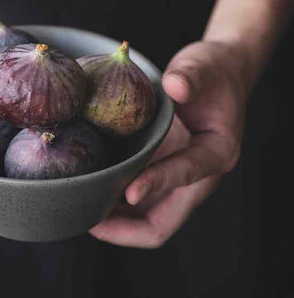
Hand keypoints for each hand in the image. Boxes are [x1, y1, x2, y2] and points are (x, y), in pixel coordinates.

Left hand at [89, 40, 247, 247]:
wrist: (218, 72)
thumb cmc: (213, 71)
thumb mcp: (202, 68)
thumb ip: (189, 78)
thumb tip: (175, 86)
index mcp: (216, 153)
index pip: (184, 177)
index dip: (155, 184)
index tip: (126, 191)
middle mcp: (196, 176)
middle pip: (160, 223)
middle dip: (123, 229)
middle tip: (86, 218)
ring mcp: (175, 177)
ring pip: (144, 218)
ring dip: (114, 221)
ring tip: (79, 210)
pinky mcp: (159, 168)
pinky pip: (135, 197)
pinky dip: (113, 199)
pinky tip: (88, 187)